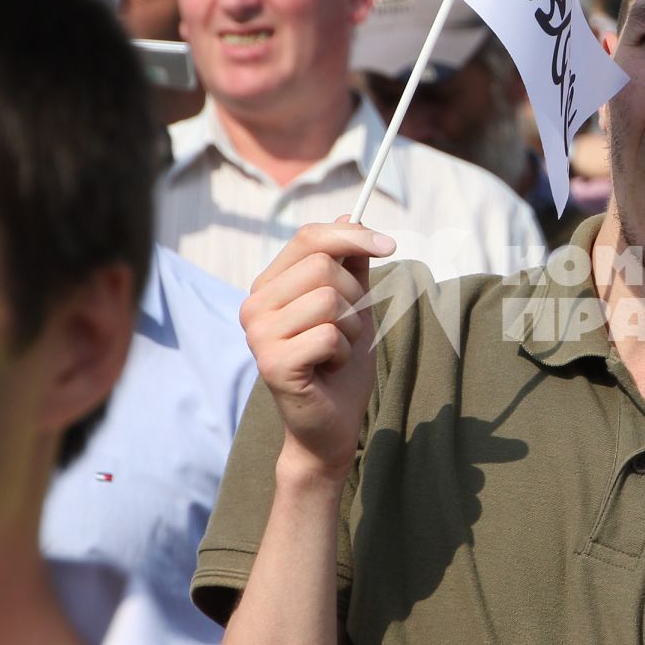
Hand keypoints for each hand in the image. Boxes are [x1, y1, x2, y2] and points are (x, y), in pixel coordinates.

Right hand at [241, 218, 393, 476]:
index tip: (390, 245)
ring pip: (330, 300)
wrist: (330, 427)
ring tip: (338, 352)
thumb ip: (349, 266)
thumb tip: (349, 217)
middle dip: (356, 296)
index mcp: (269, 287)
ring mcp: (259, 335)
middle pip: (323, 266)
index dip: (352, 235)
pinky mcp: (273, 362)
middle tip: (350, 329)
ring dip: (352, 329)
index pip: (307, 239)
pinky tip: (329, 369)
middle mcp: (254, 306)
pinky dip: (344, 353)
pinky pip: (329, 335)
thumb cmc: (340, 367)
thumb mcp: (354, 308)